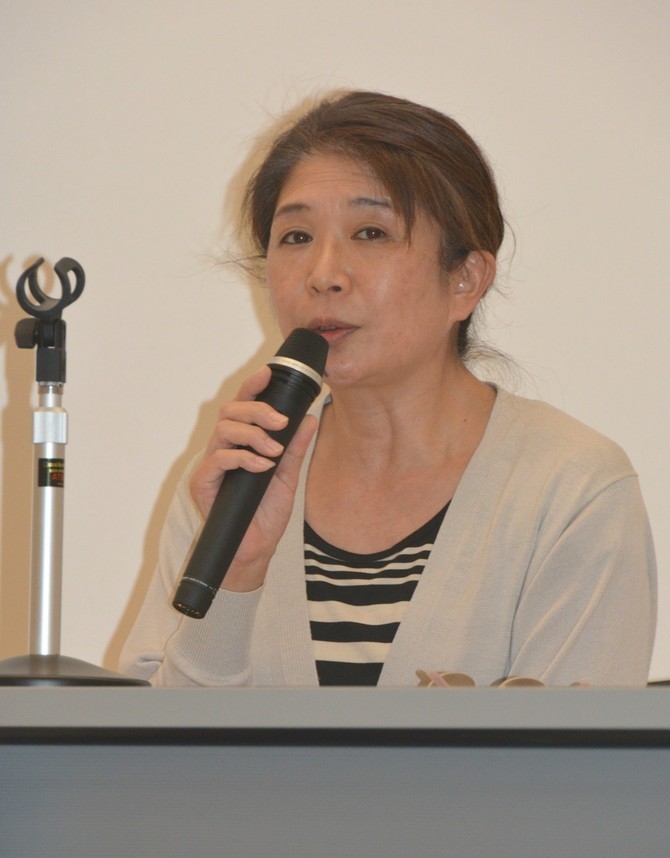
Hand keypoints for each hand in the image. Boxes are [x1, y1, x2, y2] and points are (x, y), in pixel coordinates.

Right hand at [189, 366, 317, 589]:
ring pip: (223, 430)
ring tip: (273, 450)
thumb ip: (295, 447)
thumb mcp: (288, 476)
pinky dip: (243, 458)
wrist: (256, 548)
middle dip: (256, 410)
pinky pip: (219, 459)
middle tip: (280, 422)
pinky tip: (263, 467)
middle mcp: (224, 448)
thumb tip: (309, 418)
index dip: (252, 386)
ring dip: (252, 434)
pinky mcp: (203, 482)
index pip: (243, 405)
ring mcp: (211, 464)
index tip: (269, 372)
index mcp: (242, 442)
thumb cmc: (266, 513)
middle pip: (230, 411)